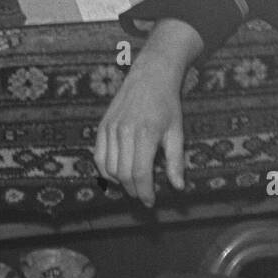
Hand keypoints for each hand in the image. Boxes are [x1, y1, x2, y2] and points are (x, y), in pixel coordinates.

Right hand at [94, 19, 202, 206]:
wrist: (151, 75)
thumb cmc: (167, 104)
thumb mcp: (177, 131)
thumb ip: (176, 160)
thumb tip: (178, 187)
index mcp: (146, 134)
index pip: (141, 173)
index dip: (145, 192)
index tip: (150, 201)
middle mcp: (125, 131)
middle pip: (124, 174)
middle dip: (133, 190)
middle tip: (143, 195)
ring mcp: (111, 128)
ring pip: (108, 168)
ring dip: (119, 183)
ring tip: (132, 186)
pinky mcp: (102, 125)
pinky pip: (98, 156)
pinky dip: (105, 170)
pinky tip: (116, 175)